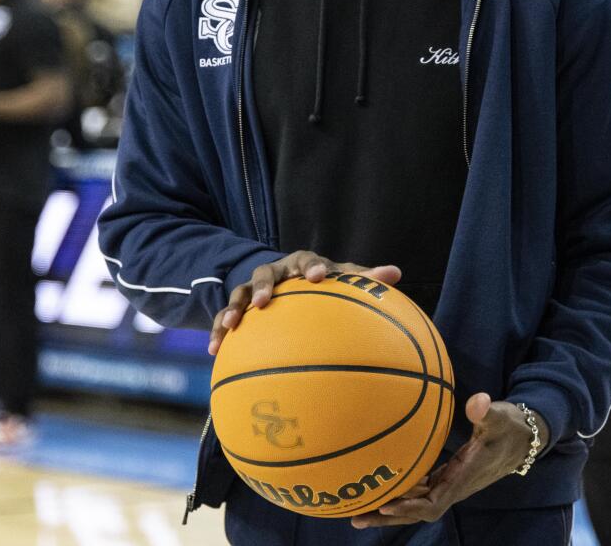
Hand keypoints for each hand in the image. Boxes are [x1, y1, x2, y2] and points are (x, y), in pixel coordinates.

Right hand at [208, 251, 400, 355]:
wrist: (288, 281)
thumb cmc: (322, 282)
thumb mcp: (341, 278)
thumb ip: (363, 277)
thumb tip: (396, 273)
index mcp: (301, 263)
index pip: (306, 260)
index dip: (311, 266)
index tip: (318, 276)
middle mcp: (275, 272)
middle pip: (266, 273)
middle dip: (265, 286)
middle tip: (265, 301)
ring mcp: (254, 289)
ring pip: (240, 294)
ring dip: (234, 308)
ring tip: (230, 325)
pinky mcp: (240, 307)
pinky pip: (225, 317)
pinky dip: (219, 330)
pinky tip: (214, 350)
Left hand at [350, 394, 546, 528]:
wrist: (525, 438)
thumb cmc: (511, 427)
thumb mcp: (501, 417)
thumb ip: (487, 411)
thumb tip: (476, 401)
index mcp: (464, 478)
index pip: (434, 502)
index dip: (410, 506)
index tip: (387, 504)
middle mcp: (455, 486)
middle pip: (418, 511)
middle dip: (389, 515)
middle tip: (356, 516)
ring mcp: (452, 483)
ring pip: (417, 503)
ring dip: (391, 507)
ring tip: (359, 507)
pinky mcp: (450, 475)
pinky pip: (422, 490)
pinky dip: (403, 492)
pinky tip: (385, 485)